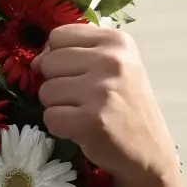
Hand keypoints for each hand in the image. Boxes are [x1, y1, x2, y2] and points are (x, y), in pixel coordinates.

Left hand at [33, 23, 178, 184]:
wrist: (150, 150)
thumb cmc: (125, 105)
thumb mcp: (112, 66)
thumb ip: (74, 53)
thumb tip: (36, 61)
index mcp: (116, 41)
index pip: (58, 36)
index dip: (58, 57)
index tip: (77, 73)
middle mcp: (111, 60)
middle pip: (48, 62)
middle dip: (57, 83)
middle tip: (83, 98)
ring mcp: (101, 90)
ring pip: (45, 91)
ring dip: (58, 106)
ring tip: (84, 113)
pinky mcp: (91, 120)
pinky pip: (49, 117)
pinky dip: (59, 127)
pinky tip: (82, 129)